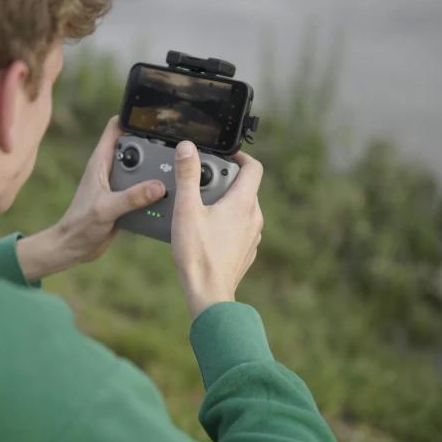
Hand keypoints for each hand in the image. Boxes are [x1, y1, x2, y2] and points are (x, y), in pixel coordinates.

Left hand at [16, 117, 165, 280]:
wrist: (74, 248)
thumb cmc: (80, 225)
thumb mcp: (107, 208)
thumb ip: (132, 197)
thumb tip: (158, 187)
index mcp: (100, 162)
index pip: (115, 127)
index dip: (132, 118)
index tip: (153, 118)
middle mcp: (110, 169)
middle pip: (136, 146)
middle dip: (153, 145)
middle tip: (173, 149)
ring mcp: (119, 184)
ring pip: (143, 168)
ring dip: (157, 170)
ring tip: (175, 172)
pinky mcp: (126, 199)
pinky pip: (144, 189)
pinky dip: (156, 190)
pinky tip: (168, 195)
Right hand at [171, 141, 263, 319]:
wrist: (208, 293)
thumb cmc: (198, 254)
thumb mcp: (187, 210)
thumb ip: (187, 176)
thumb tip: (188, 148)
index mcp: (243, 203)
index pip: (254, 167)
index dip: (240, 156)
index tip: (226, 155)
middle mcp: (254, 218)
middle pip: (246, 188)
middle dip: (226, 180)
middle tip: (202, 183)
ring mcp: (252, 236)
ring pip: (243, 208)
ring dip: (226, 202)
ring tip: (201, 207)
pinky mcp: (246, 251)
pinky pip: (240, 228)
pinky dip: (227, 222)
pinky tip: (207, 231)